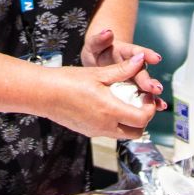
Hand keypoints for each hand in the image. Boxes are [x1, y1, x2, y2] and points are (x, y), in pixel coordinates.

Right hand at [41, 51, 161, 140]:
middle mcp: (105, 126)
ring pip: (123, 134)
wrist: (43, 94)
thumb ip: (122, 70)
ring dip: (130, 122)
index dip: (150, 108)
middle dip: (143, 118)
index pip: (142, 119)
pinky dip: (116, 123)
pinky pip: (108, 131)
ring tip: (125, 102)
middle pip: (136, 132)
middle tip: (140, 101)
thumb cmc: (68, 81)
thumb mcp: (98, 73)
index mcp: (110, 111)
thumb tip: (142, 60)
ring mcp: (96, 131)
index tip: (147, 95)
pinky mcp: (88, 131)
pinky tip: (109, 105)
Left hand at [81, 29, 165, 100]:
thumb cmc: (97, 51)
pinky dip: (150, 102)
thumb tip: (108, 32)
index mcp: (125, 52)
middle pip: (141, 72)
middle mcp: (134, 65)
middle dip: (148, 80)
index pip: (136, 52)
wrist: (96, 61)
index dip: (146, 55)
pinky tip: (158, 108)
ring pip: (145, 86)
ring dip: (153, 95)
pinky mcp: (132, 88)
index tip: (156, 58)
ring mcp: (134, 78)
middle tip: (155, 88)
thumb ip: (99, 40)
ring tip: (160, 104)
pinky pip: (142, 96)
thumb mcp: (94, 45)